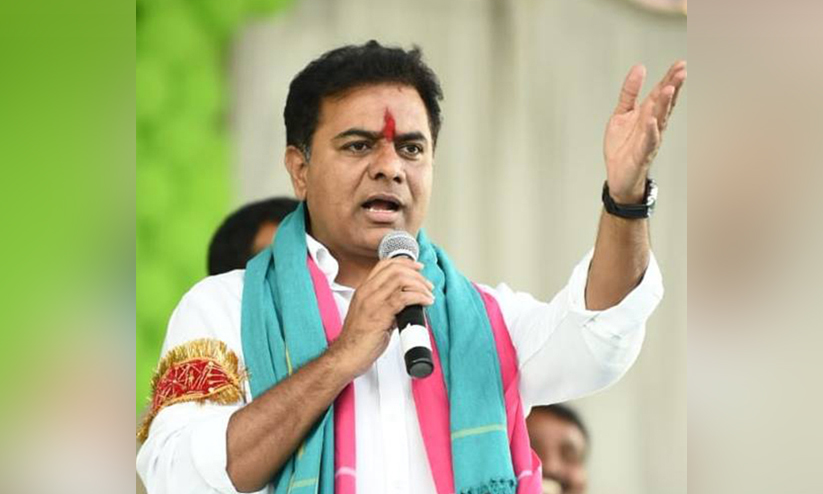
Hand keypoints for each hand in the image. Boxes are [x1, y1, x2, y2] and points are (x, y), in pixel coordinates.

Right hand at [329, 258, 434, 376]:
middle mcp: (367, 291)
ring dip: (420, 285)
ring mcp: (372, 301)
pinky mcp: (380, 313)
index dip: (404, 263)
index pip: (384, 265)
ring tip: (428, 294)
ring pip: (400, 279)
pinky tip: (425, 302)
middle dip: (416, 274)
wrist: (347, 355)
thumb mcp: (372, 314)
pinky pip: (404, 297)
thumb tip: (407, 303)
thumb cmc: (358, 339)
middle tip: (427, 285)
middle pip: (395, 269)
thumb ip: (387, 305)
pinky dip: (419, 297)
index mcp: (364, 289)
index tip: (417, 267)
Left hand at [603, 61, 686, 202]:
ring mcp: (649, 138)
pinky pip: (648, 141)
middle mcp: (652, 124)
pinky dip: (651, 131)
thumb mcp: (622, 113)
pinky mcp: (642, 153)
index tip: (680, 63)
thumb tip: (639, 68)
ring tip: (669, 89)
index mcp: (647, 113)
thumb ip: (630, 92)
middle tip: (682, 70)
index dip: (669, 78)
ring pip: (659, 119)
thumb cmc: (623, 146)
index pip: (660, 93)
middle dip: (673, 87)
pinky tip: (652, 121)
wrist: (617, 175)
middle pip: (664, 103)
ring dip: (664, 105)